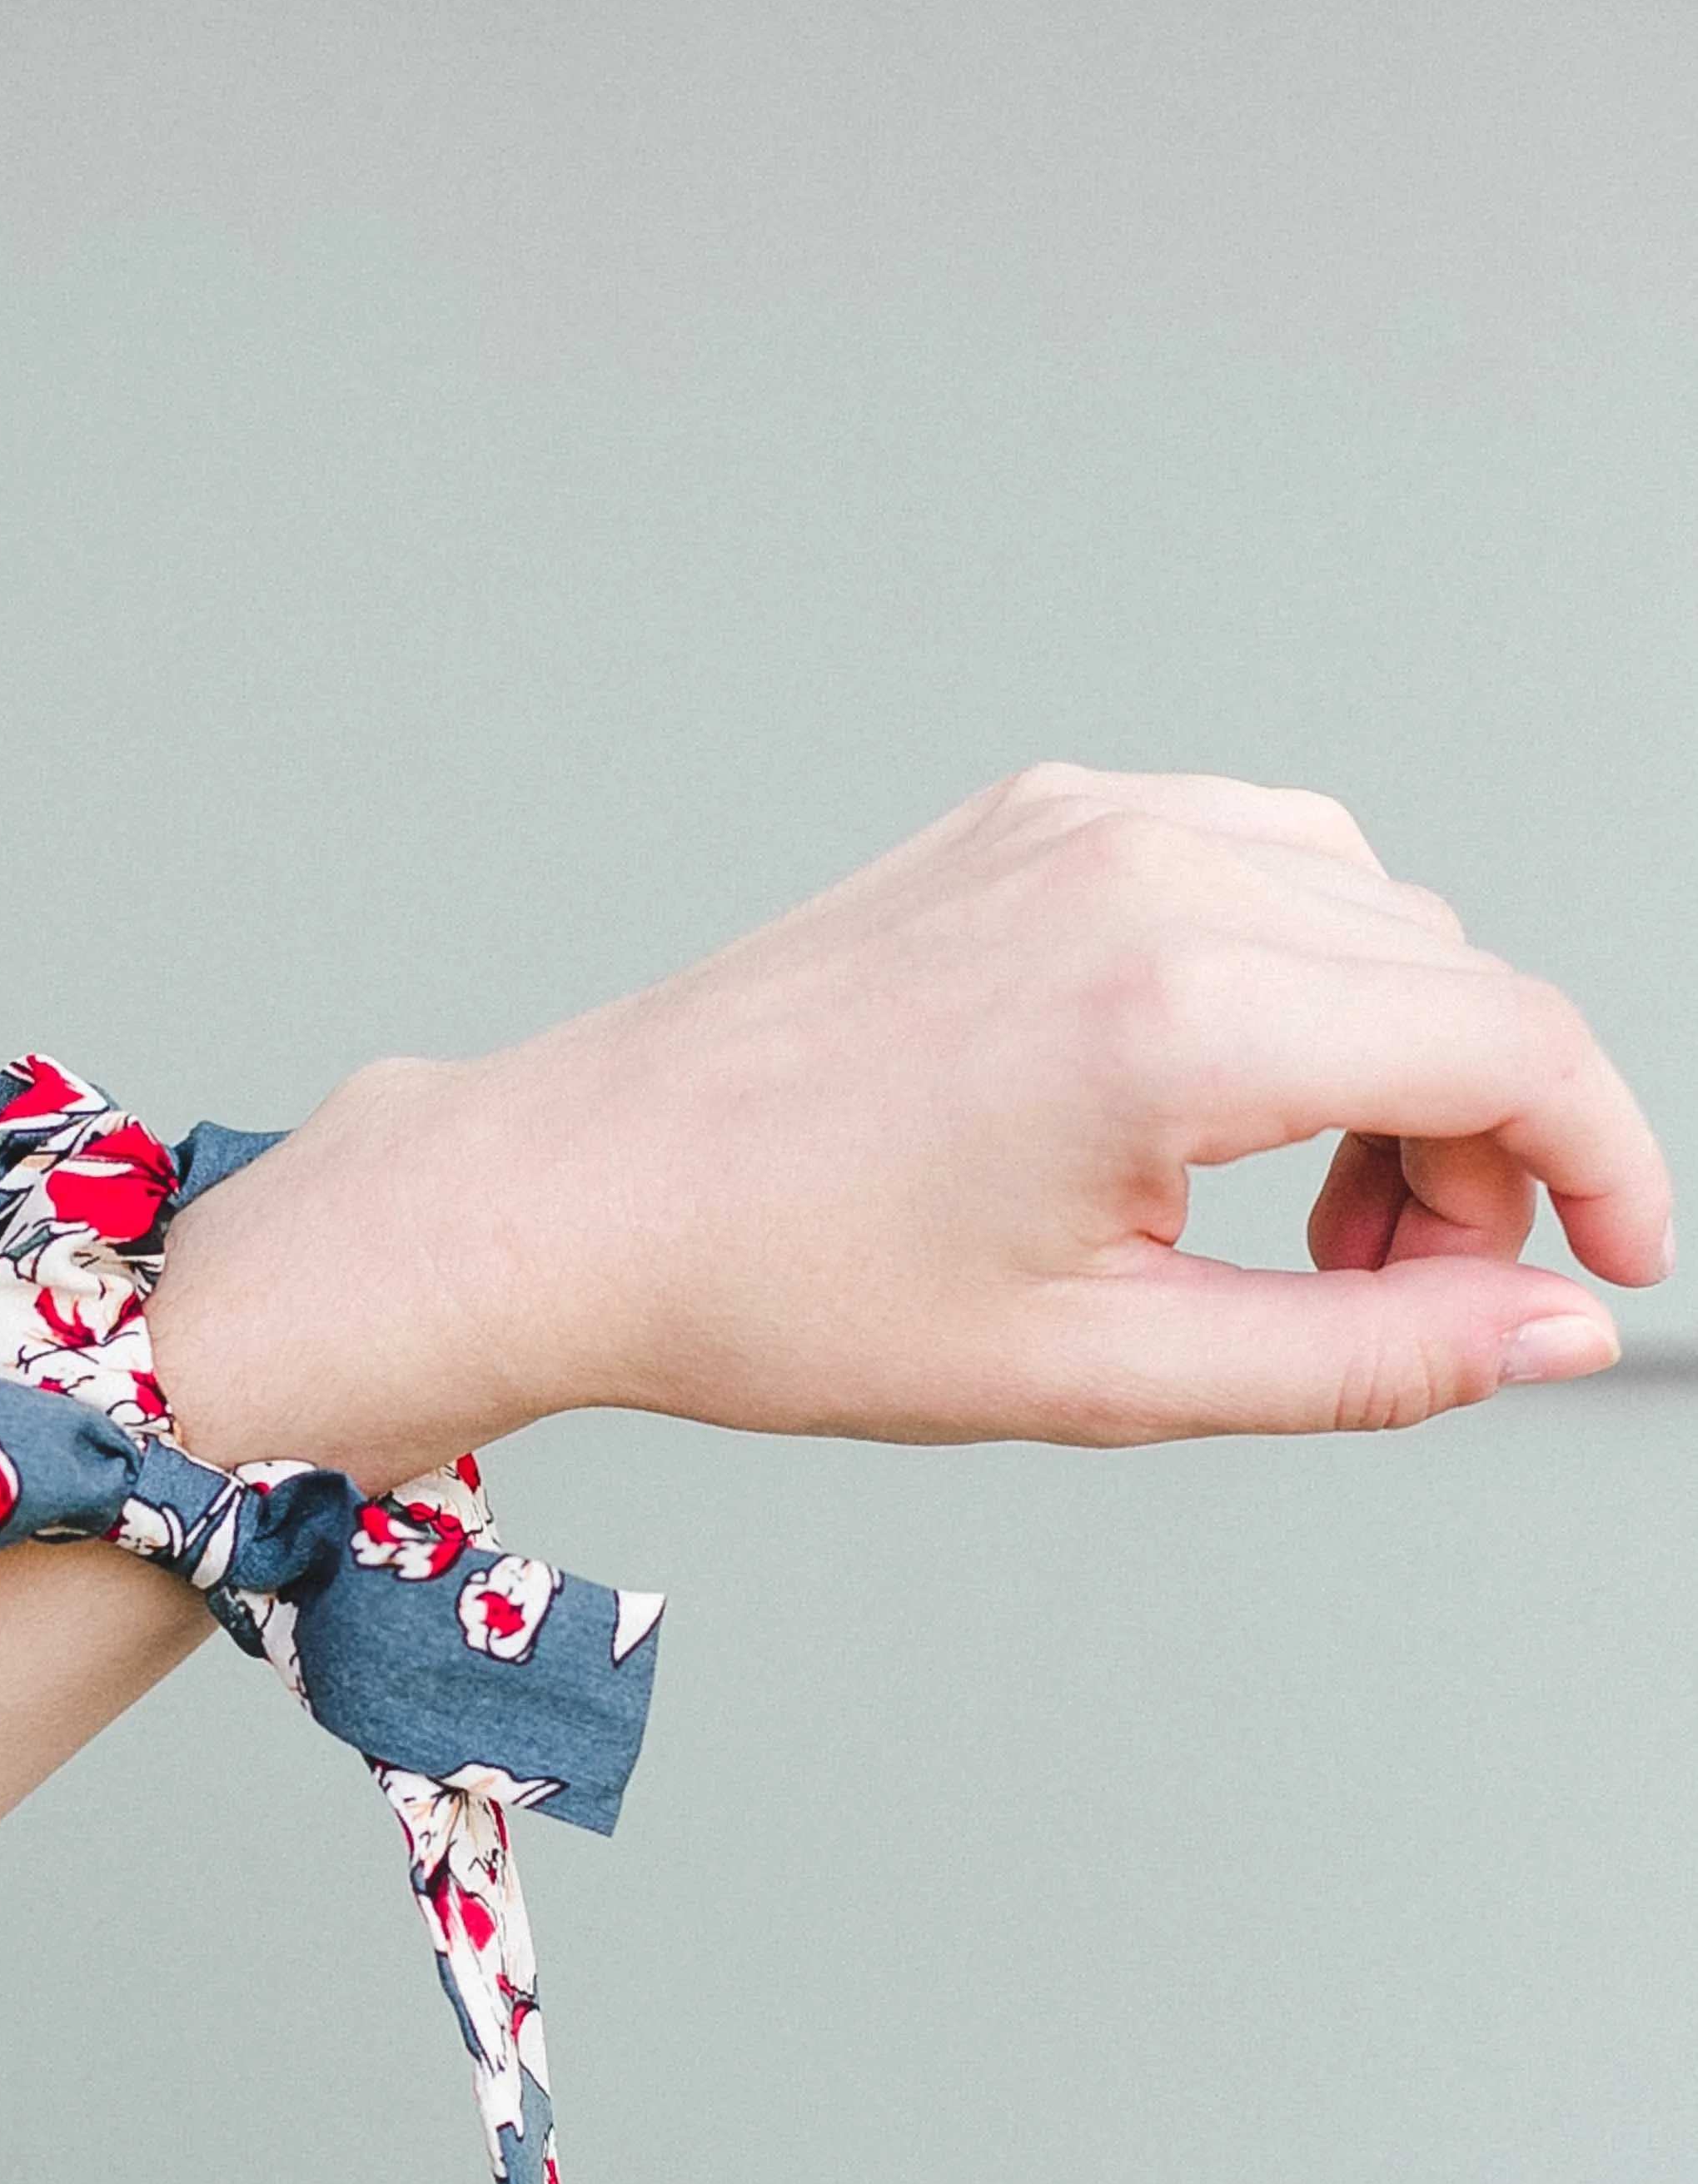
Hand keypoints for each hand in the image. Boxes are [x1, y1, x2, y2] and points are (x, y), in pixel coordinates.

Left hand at [149, 767, 1672, 1478]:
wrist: (588, 1193)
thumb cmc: (795, 1291)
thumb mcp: (1111, 1373)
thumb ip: (1369, 1356)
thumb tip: (1551, 1331)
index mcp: (1177, 1011)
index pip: (1515, 1045)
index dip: (1607, 1169)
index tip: (1607, 1272)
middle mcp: (1145, 871)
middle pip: (1457, 979)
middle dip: (1476, 1148)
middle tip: (1373, 1295)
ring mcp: (1082, 819)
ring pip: (1372, 913)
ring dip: (1389, 1058)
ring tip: (1277, 1218)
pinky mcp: (1030, 810)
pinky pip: (1257, 862)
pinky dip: (1291, 977)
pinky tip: (1199, 1106)